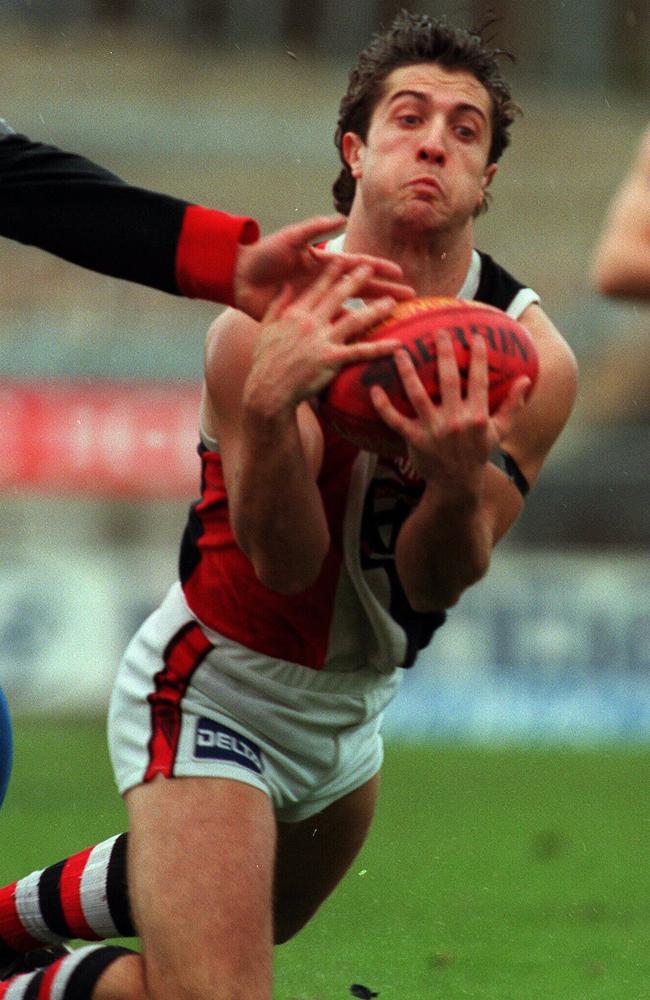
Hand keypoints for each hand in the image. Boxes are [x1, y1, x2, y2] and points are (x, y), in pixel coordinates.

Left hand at [233, 214, 413, 319]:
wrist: (238, 276)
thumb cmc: (263, 254)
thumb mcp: (289, 239)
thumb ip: (314, 229)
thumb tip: (340, 218)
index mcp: (323, 262)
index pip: (358, 265)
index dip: (379, 269)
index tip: (399, 274)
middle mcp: (324, 283)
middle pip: (361, 288)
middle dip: (384, 293)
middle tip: (409, 300)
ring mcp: (317, 301)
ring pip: (350, 309)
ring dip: (370, 315)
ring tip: (391, 320)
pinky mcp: (305, 317)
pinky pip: (329, 326)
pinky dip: (344, 333)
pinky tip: (361, 340)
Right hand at [243, 260, 400, 416]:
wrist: (268, 389)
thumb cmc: (265, 361)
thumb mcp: (266, 328)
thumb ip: (278, 304)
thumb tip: (287, 285)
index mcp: (295, 313)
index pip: (317, 288)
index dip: (332, 273)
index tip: (344, 260)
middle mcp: (310, 322)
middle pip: (339, 296)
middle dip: (357, 280)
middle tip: (372, 268)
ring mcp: (322, 340)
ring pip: (355, 319)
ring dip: (376, 309)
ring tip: (393, 301)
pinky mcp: (331, 359)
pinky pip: (360, 351)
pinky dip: (380, 348)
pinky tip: (397, 344)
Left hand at [370, 330, 530, 488]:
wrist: (456, 485)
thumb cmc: (477, 454)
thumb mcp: (499, 432)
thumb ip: (512, 406)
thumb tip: (527, 380)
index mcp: (477, 416)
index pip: (479, 381)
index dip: (479, 357)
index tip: (476, 335)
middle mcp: (455, 420)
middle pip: (448, 381)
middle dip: (444, 354)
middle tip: (439, 332)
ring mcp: (432, 429)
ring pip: (417, 395)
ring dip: (408, 372)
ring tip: (400, 351)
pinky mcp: (414, 439)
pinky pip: (395, 420)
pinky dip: (383, 406)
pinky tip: (374, 389)